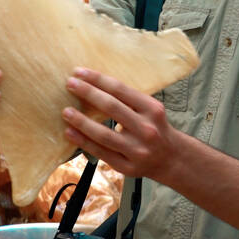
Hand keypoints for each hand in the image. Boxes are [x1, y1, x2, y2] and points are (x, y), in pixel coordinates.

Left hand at [60, 67, 179, 180]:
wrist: (172, 159)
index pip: (120, 90)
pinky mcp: (127, 167)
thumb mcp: (151, 110)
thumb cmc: (156, 128)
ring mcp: (137, 150)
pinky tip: (70, 132)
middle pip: (111, 107)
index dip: (98, 79)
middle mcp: (146, 128)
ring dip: (81, 121)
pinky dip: (83, 142)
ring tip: (66, 111)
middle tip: (69, 84)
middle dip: (88, 93)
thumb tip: (94, 85)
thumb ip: (128, 100)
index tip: (79, 72)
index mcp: (152, 109)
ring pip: (103, 134)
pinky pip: (101, 152)